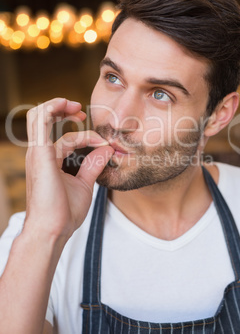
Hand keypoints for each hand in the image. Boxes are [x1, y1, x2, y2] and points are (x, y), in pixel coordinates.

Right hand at [25, 98, 113, 240]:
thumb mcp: (84, 184)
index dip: (87, 136)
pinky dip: (53, 107)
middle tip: (82, 110)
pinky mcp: (39, 152)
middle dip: (64, 110)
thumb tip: (106, 149)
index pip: (66, 138)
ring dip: (58, 105)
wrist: (53, 230)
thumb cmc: (64, 213)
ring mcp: (37, 152)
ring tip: (77, 106)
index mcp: (49, 161)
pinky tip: (69, 106)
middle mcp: (40, 153)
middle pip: (46, 119)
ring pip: (39, 115)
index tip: (104, 143)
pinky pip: (39, 120)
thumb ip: (93, 165)